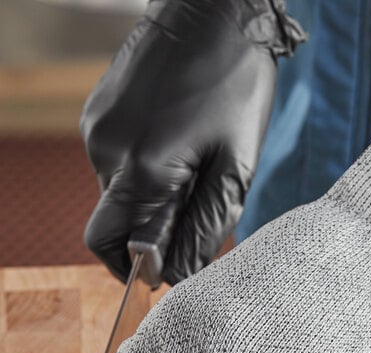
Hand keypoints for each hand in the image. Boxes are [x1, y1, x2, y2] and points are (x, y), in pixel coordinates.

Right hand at [82, 0, 286, 284]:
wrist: (216, 13)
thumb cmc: (236, 86)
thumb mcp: (236, 168)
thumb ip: (204, 227)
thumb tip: (177, 273)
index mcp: (140, 170)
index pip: (116, 246)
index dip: (142, 266)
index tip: (172, 268)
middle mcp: (105, 152)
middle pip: (112, 224)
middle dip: (148, 237)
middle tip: (191, 223)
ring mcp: (97, 130)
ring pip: (117, 194)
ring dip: (151, 202)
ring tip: (193, 172)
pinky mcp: (99, 115)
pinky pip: (116, 164)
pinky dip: (144, 175)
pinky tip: (177, 150)